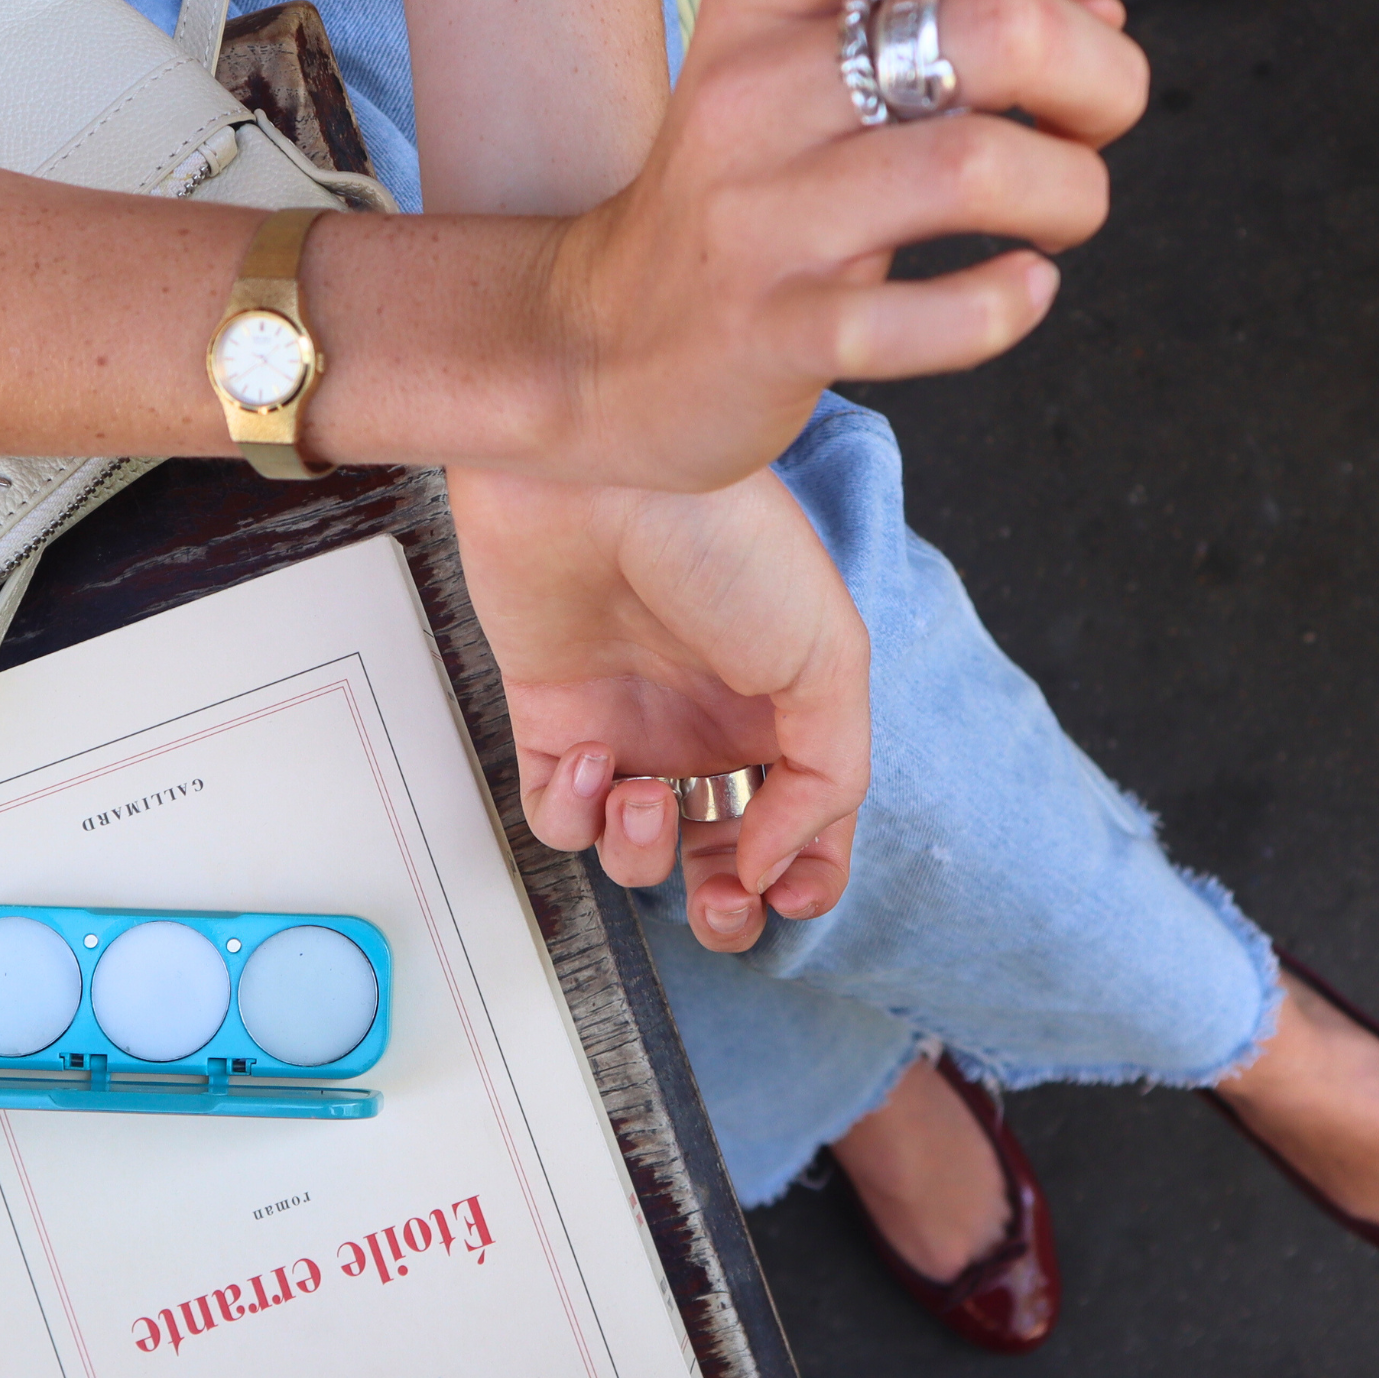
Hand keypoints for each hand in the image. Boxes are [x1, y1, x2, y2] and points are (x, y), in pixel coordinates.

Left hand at [447, 463, 869, 952]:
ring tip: (643, 796)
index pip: (807, 821)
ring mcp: (630, 721)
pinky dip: (572, 809)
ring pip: (636, 846)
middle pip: (721, 851)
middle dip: (723, 902)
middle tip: (722, 900)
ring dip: (643, 850)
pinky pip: (558, 809)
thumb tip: (772, 862)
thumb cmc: (718, 534)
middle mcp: (708, 722)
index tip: (790, 894)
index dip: (804, 873)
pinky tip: (589, 756)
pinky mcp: (550, 716)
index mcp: (785, 708)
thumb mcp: (827, 655)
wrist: (595, 475)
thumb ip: (828, 776)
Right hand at [537, 0, 1146, 490]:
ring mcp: (757, 220)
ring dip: (1072, 192)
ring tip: (1062, 214)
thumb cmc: (735, 209)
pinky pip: (929, 318)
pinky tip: (1022, 290)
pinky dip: (1010, 303)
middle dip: (1100, 76)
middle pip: (994, 27)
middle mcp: (751, 93)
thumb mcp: (792, 80)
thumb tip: (1096, 17)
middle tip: (1091, 125)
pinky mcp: (772, 334)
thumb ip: (932, 16)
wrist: (594, 355)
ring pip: (977, 169)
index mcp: (758, 3)